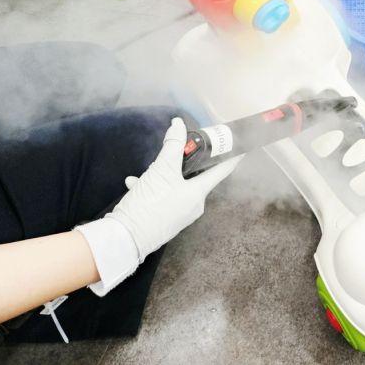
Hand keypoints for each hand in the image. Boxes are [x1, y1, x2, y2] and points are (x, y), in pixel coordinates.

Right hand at [76, 118, 237, 294]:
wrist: (124, 239)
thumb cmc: (147, 206)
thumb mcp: (160, 170)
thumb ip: (172, 145)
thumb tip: (178, 125)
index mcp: (198, 194)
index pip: (222, 171)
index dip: (231, 157)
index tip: (240, 147)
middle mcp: (193, 206)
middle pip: (195, 176)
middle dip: (183, 162)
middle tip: (175, 151)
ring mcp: (179, 215)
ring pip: (177, 185)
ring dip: (162, 175)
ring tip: (147, 172)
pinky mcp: (165, 221)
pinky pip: (165, 197)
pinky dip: (153, 188)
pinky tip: (136, 184)